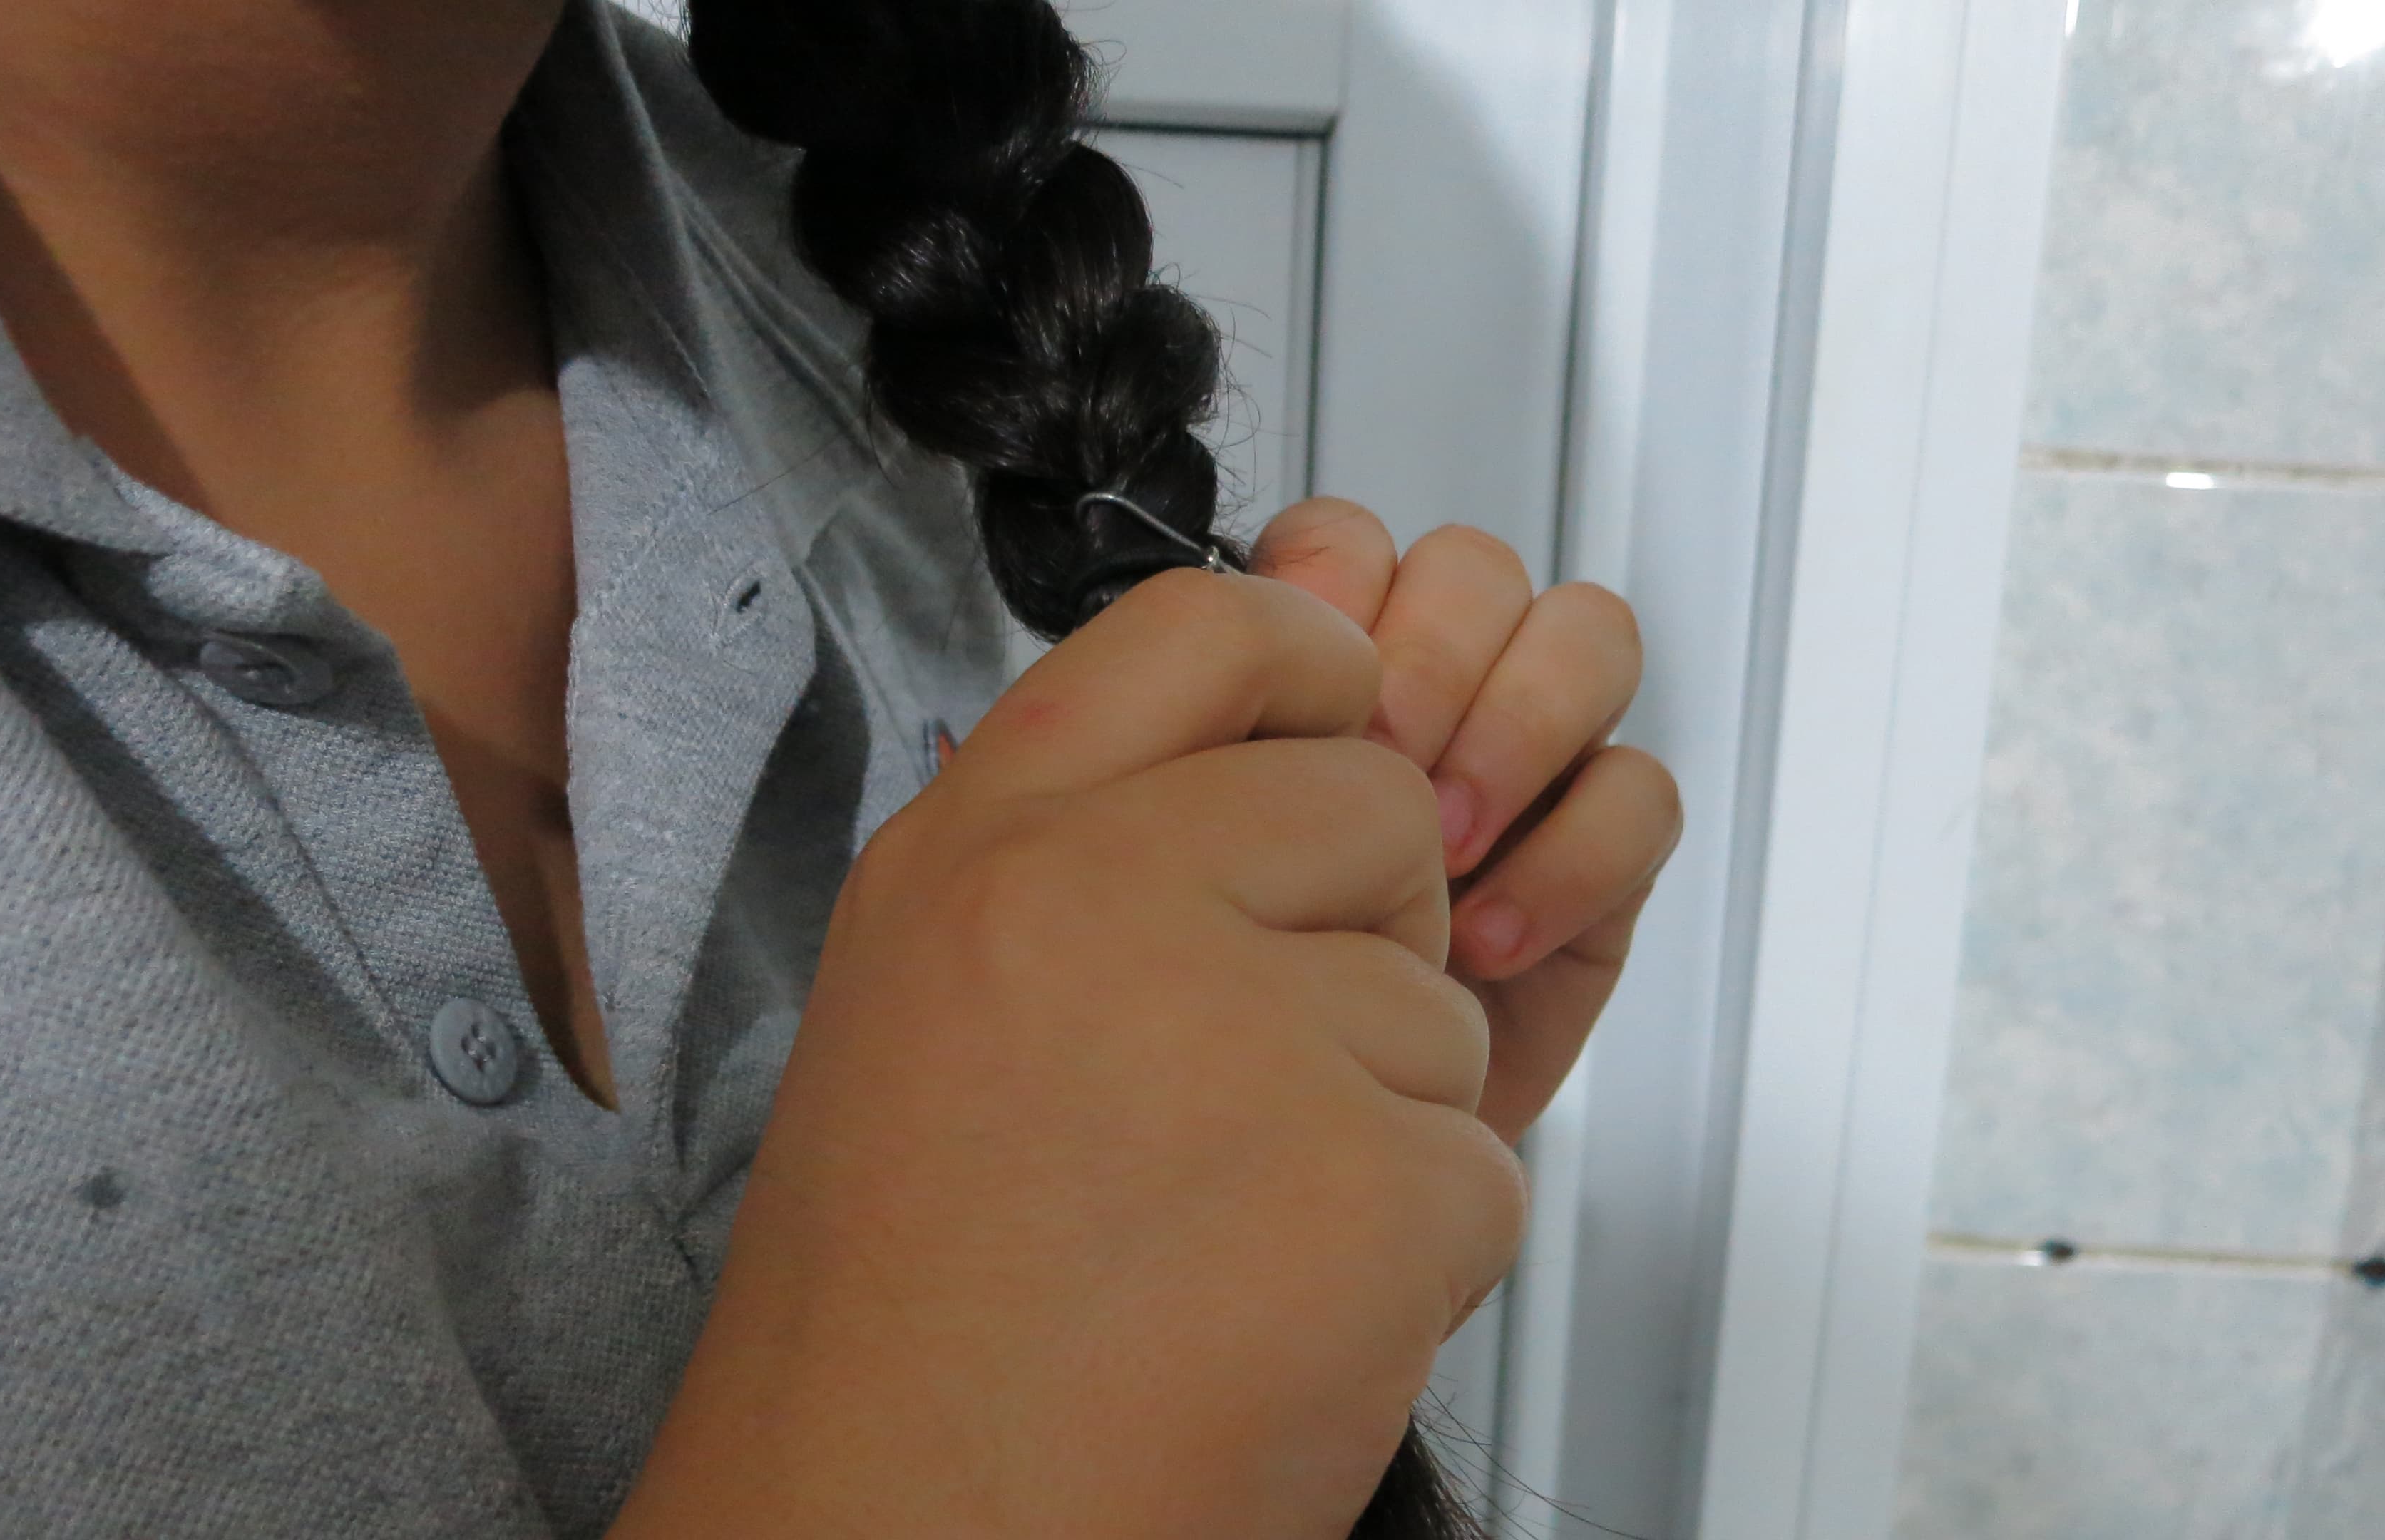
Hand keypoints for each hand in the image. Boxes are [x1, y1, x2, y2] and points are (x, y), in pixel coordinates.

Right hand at [618, 571, 1523, 1539]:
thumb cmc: (907, 1322)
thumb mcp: (926, 1009)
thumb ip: (1078, 866)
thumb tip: (1255, 776)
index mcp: (981, 850)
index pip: (1208, 628)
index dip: (1307, 665)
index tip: (1332, 723)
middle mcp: (1101, 899)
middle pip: (1377, 811)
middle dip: (1361, 943)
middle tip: (1229, 1096)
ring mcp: (1240, 1033)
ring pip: (1439, 1008)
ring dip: (1374, 1127)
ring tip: (1214, 1238)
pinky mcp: (1365, 1182)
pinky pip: (1478, 1165)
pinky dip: (1412, 1257)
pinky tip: (1272, 1315)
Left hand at [1254, 499, 1681, 1142]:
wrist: (1278, 1182)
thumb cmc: (1203, 1023)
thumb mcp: (1159, 870)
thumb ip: (1201, 737)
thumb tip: (1264, 641)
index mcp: (1301, 674)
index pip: (1347, 544)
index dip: (1339, 596)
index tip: (1304, 704)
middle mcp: (1419, 699)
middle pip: (1475, 570)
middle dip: (1433, 662)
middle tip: (1381, 773)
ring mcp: (1518, 769)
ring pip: (1583, 636)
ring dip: (1517, 728)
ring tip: (1443, 849)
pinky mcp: (1595, 858)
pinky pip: (1639, 788)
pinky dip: (1574, 853)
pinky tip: (1489, 938)